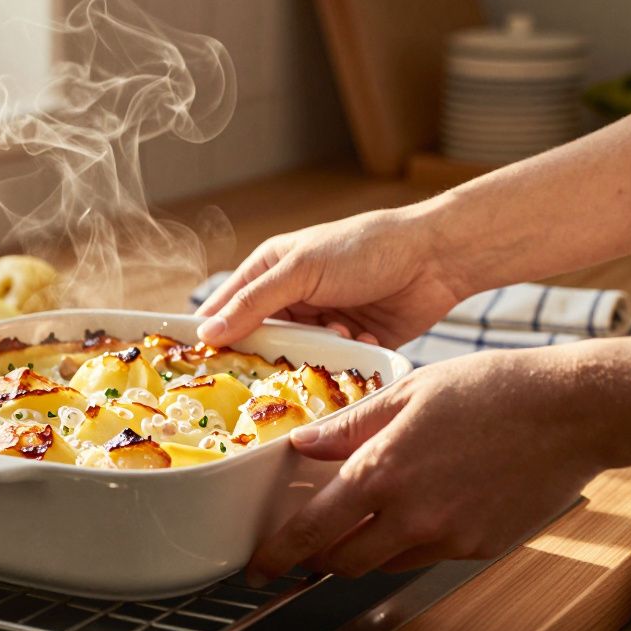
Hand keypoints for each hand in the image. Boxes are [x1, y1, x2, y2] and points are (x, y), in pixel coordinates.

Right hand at [195, 206, 468, 347]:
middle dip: (263, 358)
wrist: (437, 259)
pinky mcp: (349, 346)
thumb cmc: (365, 248)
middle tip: (257, 381)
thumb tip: (206, 334)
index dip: (208, 337)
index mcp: (269, 271)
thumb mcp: (302, 270)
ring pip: (293, 359)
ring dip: (308, 358)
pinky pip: (329, 369)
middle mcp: (290, 300)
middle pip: (257, 342)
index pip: (223, 309)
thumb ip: (254, 303)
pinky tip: (354, 351)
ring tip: (326, 346)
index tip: (193, 370)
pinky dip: (338, 365)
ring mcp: (319, 324)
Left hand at [246, 348, 604, 583]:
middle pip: (344, 561)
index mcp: (382, 470)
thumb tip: (302, 443)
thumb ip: (349, 425)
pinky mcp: (480, 547)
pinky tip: (424, 507)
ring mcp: (449, 536)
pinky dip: (412, 541)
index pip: (313, 528)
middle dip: (320, 557)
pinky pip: (429, 556)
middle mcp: (411, 513)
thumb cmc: (492, 389)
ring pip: (386, 562)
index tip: (261, 566)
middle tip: (312, 543)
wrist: (572, 411)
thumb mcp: (408, 391)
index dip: (280, 554)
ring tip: (369, 517)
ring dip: (366, 549)